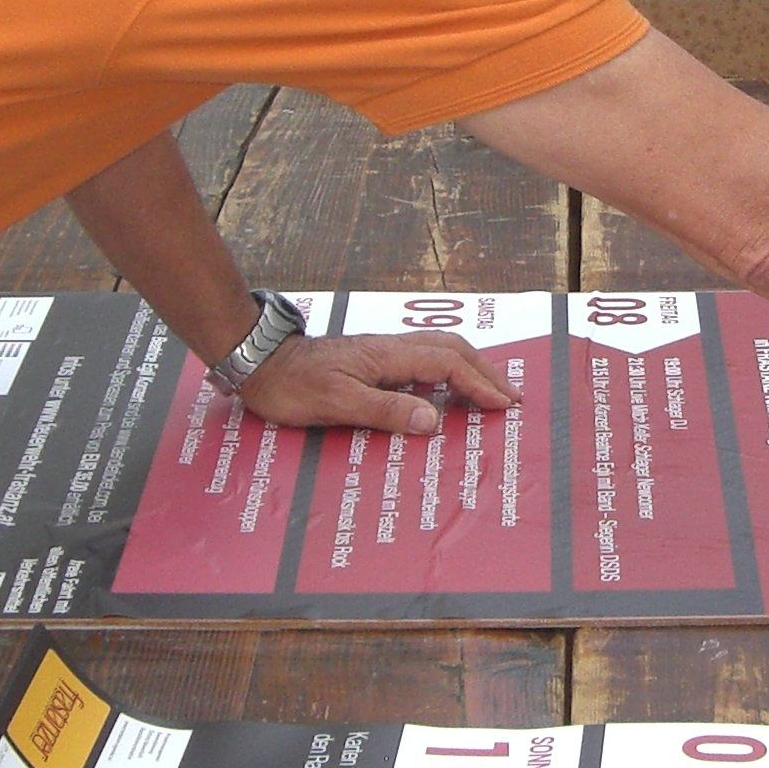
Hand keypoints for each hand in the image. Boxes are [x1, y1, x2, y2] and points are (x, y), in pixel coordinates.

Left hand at [238, 332, 515, 433]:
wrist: (259, 361)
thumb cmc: (293, 385)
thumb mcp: (337, 403)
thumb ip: (386, 411)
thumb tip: (433, 421)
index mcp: (387, 355)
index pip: (447, 364)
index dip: (478, 384)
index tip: (502, 404)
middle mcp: (390, 347)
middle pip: (451, 349)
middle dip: (484, 371)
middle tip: (509, 396)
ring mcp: (380, 352)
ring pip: (438, 350)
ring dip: (469, 367)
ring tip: (487, 390)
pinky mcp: (371, 360)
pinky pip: (421, 360)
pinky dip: (446, 371)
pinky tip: (445, 388)